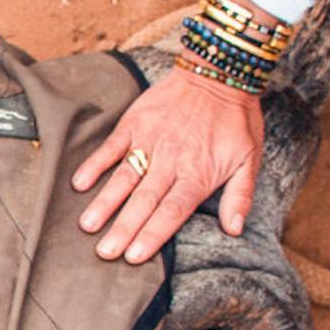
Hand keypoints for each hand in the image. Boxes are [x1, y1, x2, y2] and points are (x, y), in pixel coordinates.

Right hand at [72, 66, 264, 262]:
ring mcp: (150, 142)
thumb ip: (240, 196)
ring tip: (88, 225)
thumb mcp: (250, 159)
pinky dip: (95, 164)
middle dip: (123, 228)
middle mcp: (171, 161)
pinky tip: (80, 184)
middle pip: (144, 201)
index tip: (134, 256)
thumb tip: (235, 230)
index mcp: (198, 175)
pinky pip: (112, 147)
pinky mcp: (135, 124)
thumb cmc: (236, 120)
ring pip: (124, 178)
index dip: (152, 234)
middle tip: (104, 252)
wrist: (219, 73)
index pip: (172, 212)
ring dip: (105, 203)